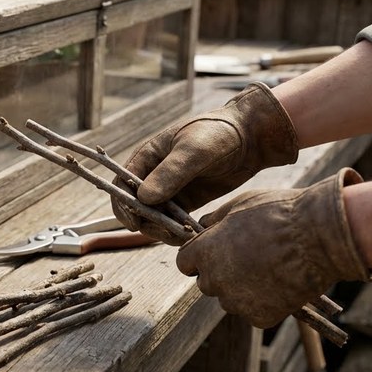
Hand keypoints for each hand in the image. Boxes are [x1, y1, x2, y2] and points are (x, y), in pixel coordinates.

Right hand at [111, 83, 298, 244]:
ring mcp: (169, 189)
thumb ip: (170, 173)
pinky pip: (174, 221)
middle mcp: (153, 174)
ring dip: (163, 230)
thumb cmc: (218, 134)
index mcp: (147, 157)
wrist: (250, 138)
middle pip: (136, 206)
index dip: (122, 206)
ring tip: (183, 236)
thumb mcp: (194, 151)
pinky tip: (192, 236)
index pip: (121, 185)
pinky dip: (178, 230)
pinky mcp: (186, 201)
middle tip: (166, 233)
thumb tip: (143, 199)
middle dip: (146, 222)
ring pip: (154, 217)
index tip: (134, 223)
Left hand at [175, 168, 371, 327]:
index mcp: (204, 252)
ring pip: (230, 299)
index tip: (214, 252)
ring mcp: (236, 302)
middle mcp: (214, 280)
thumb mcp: (240, 204)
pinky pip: (254, 312)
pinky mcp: (260, 317)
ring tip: (269, 268)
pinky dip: (265, 303)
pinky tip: (281, 284)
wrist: (321, 237)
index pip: (185, 263)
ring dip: (242, 289)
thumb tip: (202, 225)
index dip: (198, 257)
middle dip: (221, 272)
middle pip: (207, 282)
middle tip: (248, 258)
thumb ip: (215, 219)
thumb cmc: (280, 213)